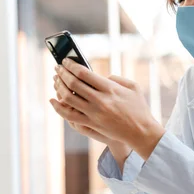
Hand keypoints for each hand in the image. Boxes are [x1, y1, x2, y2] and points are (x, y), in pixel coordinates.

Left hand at [50, 58, 164, 159]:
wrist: (141, 131)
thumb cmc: (139, 108)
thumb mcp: (133, 87)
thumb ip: (117, 78)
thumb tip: (101, 76)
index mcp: (110, 89)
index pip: (84, 73)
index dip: (71, 65)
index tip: (66, 61)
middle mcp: (100, 100)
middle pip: (73, 83)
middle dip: (62, 73)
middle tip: (58, 68)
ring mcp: (94, 113)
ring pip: (68, 98)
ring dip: (59, 87)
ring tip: (56, 80)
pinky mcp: (91, 124)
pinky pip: (69, 115)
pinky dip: (58, 107)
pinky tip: (53, 100)